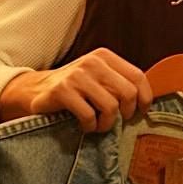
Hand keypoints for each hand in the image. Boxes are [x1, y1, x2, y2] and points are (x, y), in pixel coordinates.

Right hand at [0, 49, 151, 132]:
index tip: (139, 112)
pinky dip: (89, 126)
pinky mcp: (62, 91)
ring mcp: (77, 75)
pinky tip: (84, 126)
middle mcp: (93, 62)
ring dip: (106, 124)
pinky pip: (89, 116)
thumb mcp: (98, 78)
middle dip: (125, 114)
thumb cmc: (74, 89)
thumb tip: (148, 103)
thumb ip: (119, 84)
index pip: (138, 76)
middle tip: (114, 121)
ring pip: (110, 107)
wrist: (34, 90)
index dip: (144, 98)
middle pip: (127, 93)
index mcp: (105, 57)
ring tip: (97, 125)